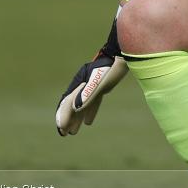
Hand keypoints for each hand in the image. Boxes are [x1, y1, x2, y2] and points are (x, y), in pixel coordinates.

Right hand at [56, 19, 127, 135]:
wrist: (124, 53)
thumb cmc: (113, 66)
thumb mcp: (101, 81)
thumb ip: (88, 93)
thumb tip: (76, 108)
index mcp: (80, 82)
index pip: (68, 102)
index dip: (63, 116)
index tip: (62, 130)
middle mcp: (83, 83)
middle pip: (72, 104)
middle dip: (67, 119)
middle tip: (64, 134)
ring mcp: (92, 84)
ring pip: (81, 105)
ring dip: (76, 118)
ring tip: (73, 132)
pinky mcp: (102, 85)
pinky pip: (92, 101)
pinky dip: (89, 112)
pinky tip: (88, 121)